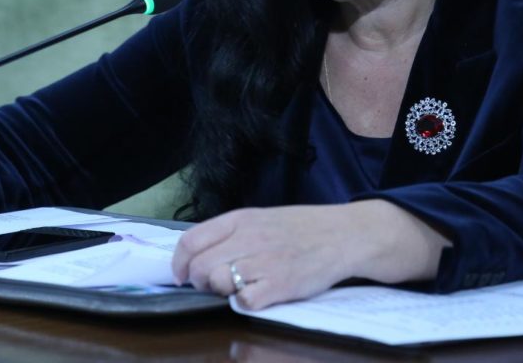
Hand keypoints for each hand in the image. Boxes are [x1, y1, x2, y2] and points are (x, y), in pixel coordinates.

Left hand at [171, 201, 450, 309]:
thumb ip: (230, 233)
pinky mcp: (279, 286)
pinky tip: (257, 295)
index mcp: (240, 219)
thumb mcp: (261, 218)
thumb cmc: (300, 229)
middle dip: (198, 281)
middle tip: (211, 285)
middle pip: (199, 266)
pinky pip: (244, 302)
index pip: (190, 240)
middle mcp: (248, 238)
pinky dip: (245, 303)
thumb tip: (196, 254)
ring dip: (220, 291)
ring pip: (216, 282)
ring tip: (237, 287)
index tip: (181, 275)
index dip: (179, 263)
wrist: (343, 235)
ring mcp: (263, 262)